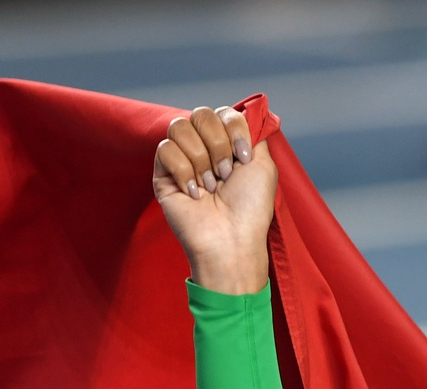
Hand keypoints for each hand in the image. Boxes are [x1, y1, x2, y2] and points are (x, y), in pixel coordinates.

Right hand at [153, 105, 276, 294]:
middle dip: (218, 144)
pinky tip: (194, 194)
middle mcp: (204, 148)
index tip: (244, 158)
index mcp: (228, 145)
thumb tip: (245, 111)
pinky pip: (165, 149)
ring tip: (210, 187)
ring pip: (180, 128)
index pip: (223, 112)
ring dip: (201, 160)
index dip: (234, 130)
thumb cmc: (251, 209)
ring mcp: (182, 159)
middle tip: (226, 175)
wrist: (230, 240)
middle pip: (201, 114)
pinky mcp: (163, 174)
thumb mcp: (263, 165)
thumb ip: (253, 133)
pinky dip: (183, 171)